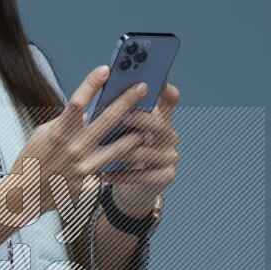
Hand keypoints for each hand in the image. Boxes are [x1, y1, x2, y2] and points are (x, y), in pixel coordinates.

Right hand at [3, 64, 151, 220]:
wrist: (24, 194)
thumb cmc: (32, 159)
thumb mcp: (44, 134)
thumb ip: (66, 123)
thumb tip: (88, 109)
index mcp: (58, 132)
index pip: (77, 102)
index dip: (92, 83)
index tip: (105, 69)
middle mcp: (72, 148)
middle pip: (106, 120)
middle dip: (127, 101)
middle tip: (142, 88)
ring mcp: (82, 167)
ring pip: (118, 148)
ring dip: (136, 134)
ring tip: (150, 124)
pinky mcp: (87, 183)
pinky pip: (109, 169)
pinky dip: (123, 161)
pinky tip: (136, 156)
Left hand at [97, 82, 179, 218]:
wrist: (130, 190)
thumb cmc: (120, 154)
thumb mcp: (121, 133)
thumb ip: (118, 117)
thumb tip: (100, 99)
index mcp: (161, 119)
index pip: (170, 98)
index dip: (164, 87)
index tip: (150, 79)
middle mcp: (169, 136)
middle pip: (159, 124)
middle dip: (139, 118)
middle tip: (122, 114)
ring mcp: (170, 157)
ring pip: (146, 151)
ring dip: (123, 150)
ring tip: (104, 149)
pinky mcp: (165, 177)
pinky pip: (142, 175)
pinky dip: (121, 174)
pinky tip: (104, 173)